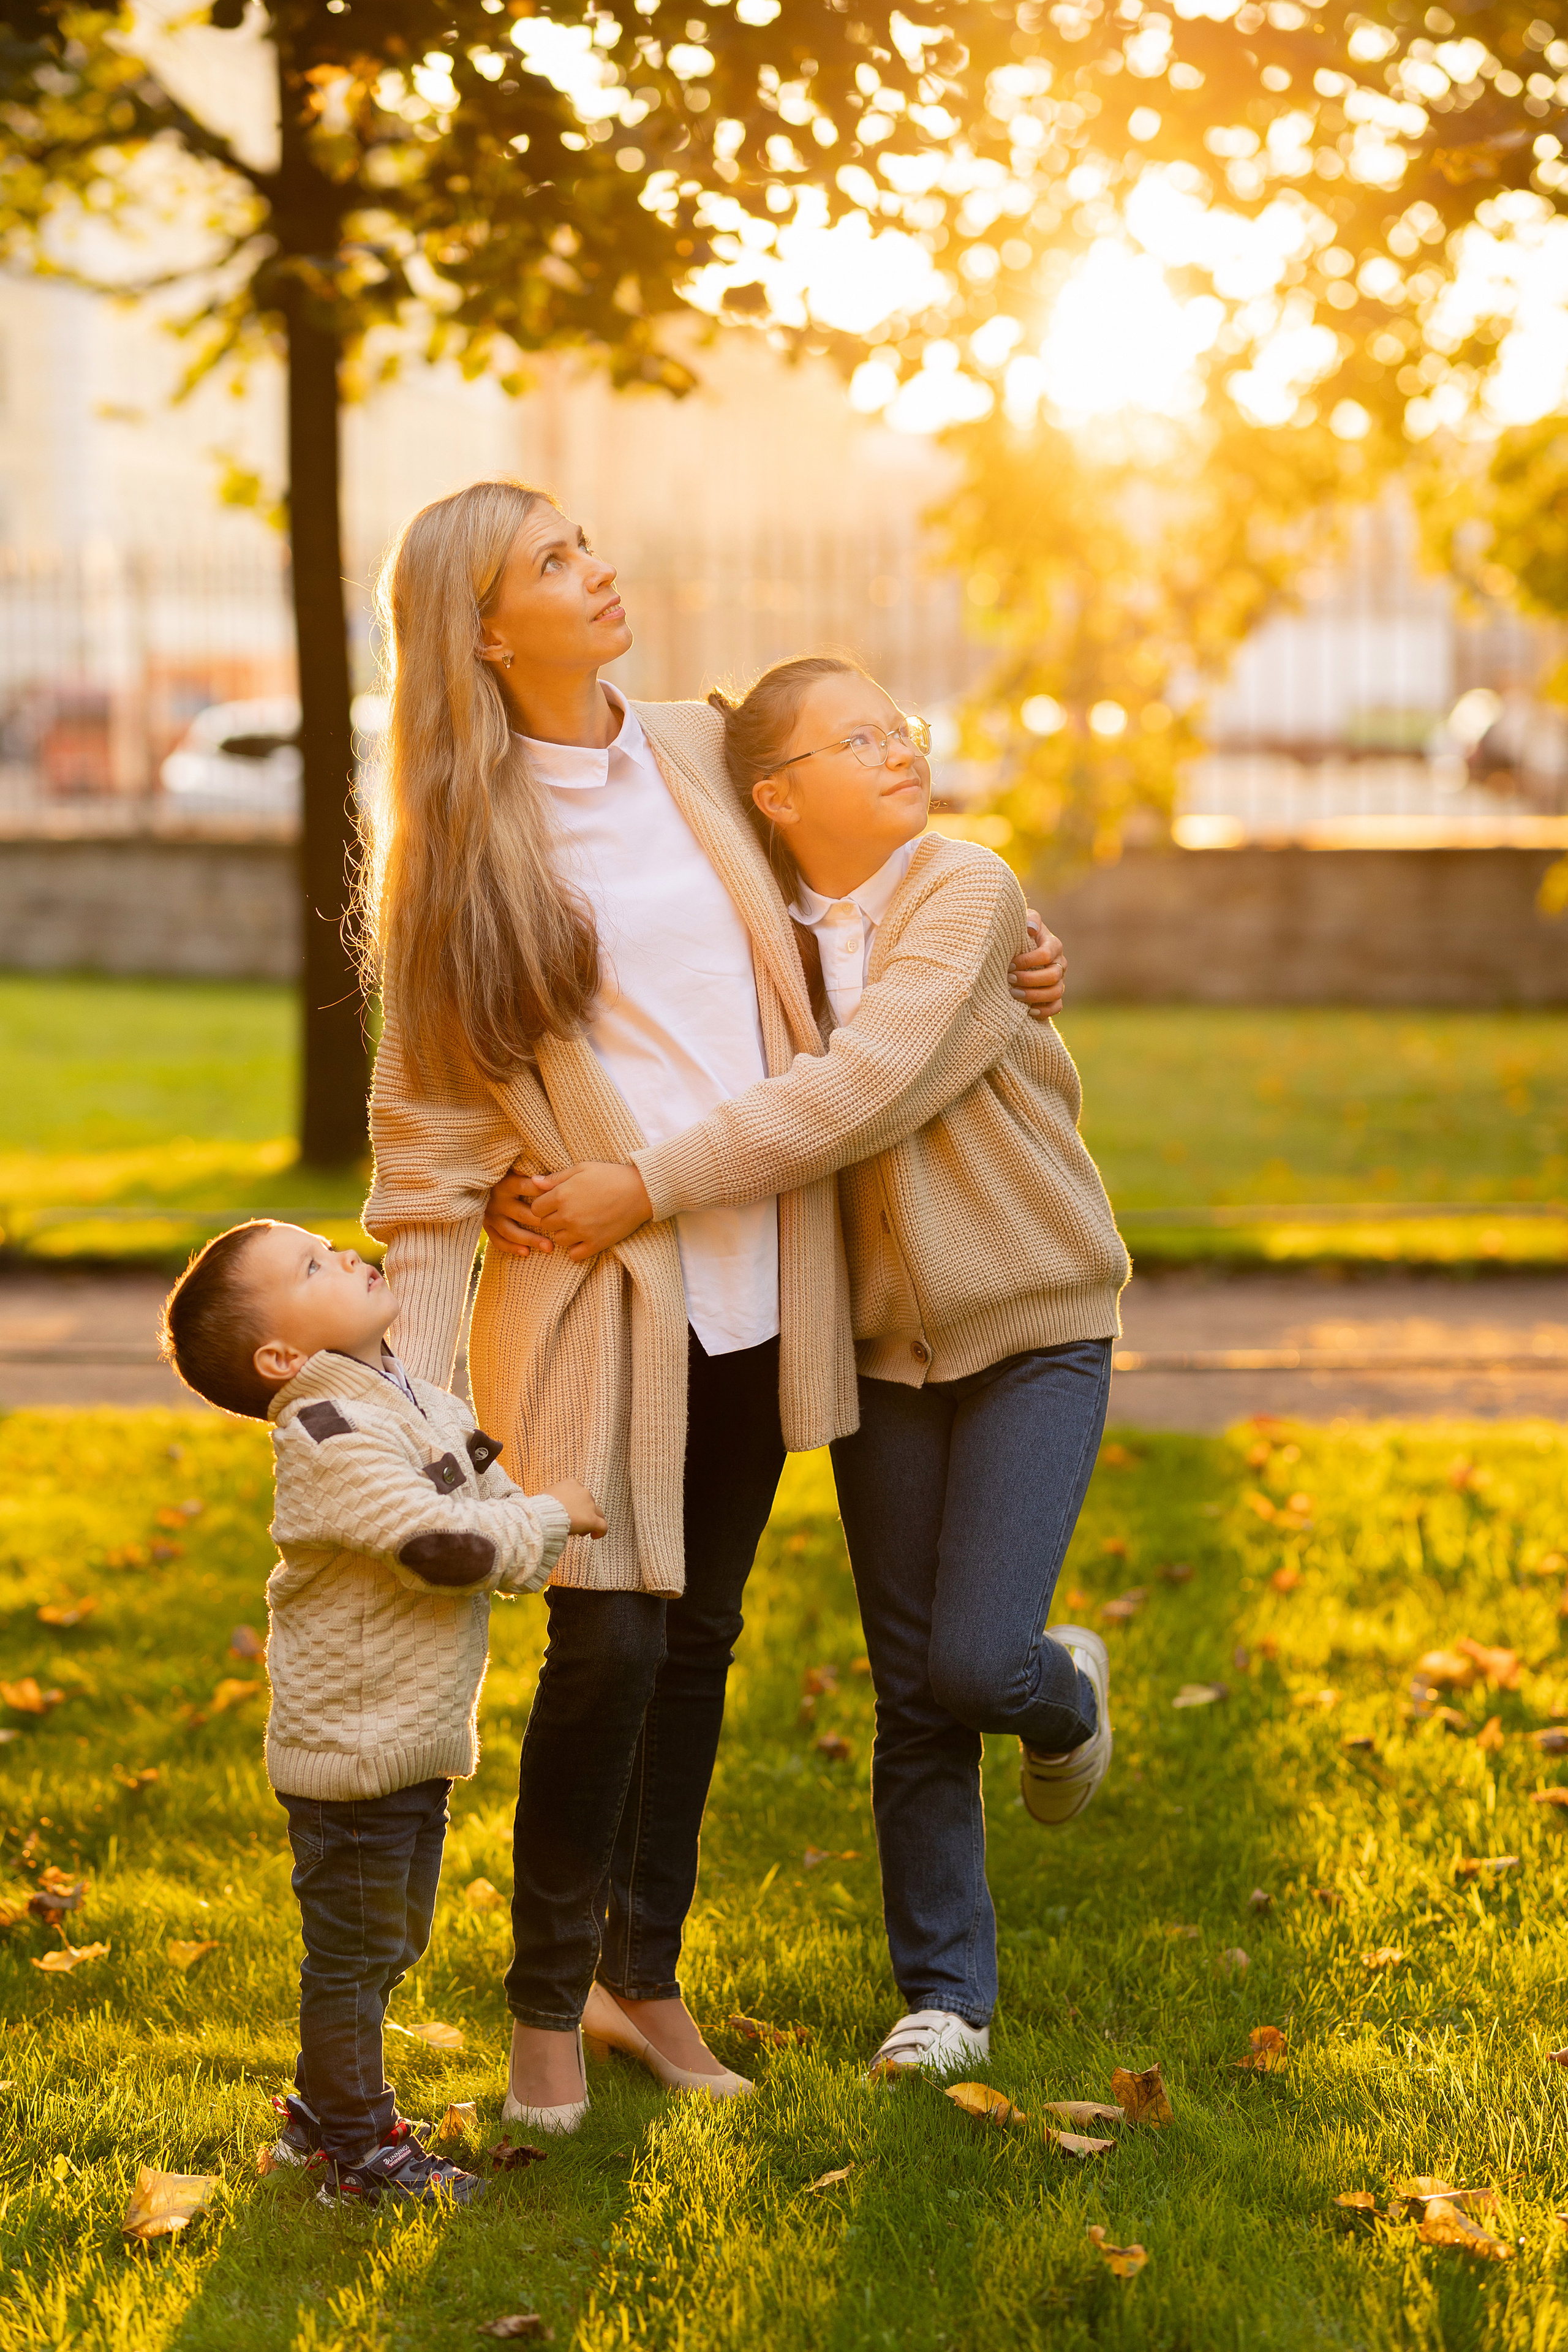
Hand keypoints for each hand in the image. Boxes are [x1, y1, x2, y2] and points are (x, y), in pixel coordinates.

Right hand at [483, 1164, 554, 1257]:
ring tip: (549, 1247)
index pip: (526, 1187)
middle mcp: (497, 1199)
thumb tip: (546, 1176)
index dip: (542, 1192)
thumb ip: (528, 1170)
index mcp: (506, 1182)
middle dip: (541, 1222)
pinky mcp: (486, 1225)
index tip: (561, 1199)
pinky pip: (498, 1240)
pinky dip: (511, 1248)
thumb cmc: (506, 1174)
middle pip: (521, 1213)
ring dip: (530, 1239)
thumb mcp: (514, 1168)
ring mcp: (490, 1214)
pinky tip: (526, 1252)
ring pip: (511, 1231)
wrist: (477, 1183)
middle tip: (560, 1229)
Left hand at [528, 1162, 652, 1261]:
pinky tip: (583, 1237)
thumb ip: (556, 1177)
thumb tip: (533, 1182)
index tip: (554, 1201)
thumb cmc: (611, 1175)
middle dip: (552, 1217)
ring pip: (558, 1240)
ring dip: (563, 1232)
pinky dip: (576, 1248)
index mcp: (562, 1195)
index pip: (535, 1208)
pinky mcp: (596, 1244)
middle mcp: (568, 1216)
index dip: (543, 1204)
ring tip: (577, 1223)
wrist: (642, 1191)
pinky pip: (574, 1255)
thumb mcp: (582, 1168)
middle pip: (545, 1224)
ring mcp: (582, 1232)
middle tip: (567, 1210)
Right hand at [543, 1476, 606, 1539]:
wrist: (543, 1514)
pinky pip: (603, 1526)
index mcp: (571, 1484)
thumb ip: (551, 1497)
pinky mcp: (592, 1520)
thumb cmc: (539, 1506)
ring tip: (581, 1531)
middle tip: (573, 1523)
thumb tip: (546, 1503)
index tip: (568, 1512)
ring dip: (591, 1521)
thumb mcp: (544, 1495)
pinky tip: (594, 1536)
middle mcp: (583, 1492)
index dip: (575, 1504)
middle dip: (582, 1513)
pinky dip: (600, 1532)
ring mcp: (589, 1506)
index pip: (578, 1493)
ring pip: (597, 1513)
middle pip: (588, 1503)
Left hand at [1010, 910, 1065, 1020]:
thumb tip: (1031, 929)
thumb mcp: (1023, 920)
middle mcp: (1059, 963)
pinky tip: (1028, 1011)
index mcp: (1053, 945)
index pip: (1046, 955)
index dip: (1028, 961)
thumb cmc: (1019, 933)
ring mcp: (1059, 981)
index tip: (1009, 964)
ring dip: (1034, 996)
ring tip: (1014, 994)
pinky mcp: (1055, 995)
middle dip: (1029, 979)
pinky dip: (1044, 1011)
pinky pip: (1057, 1007)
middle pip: (1052, 976)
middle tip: (1009, 979)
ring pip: (1055, 993)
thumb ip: (1030, 919)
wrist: (1018, 948)